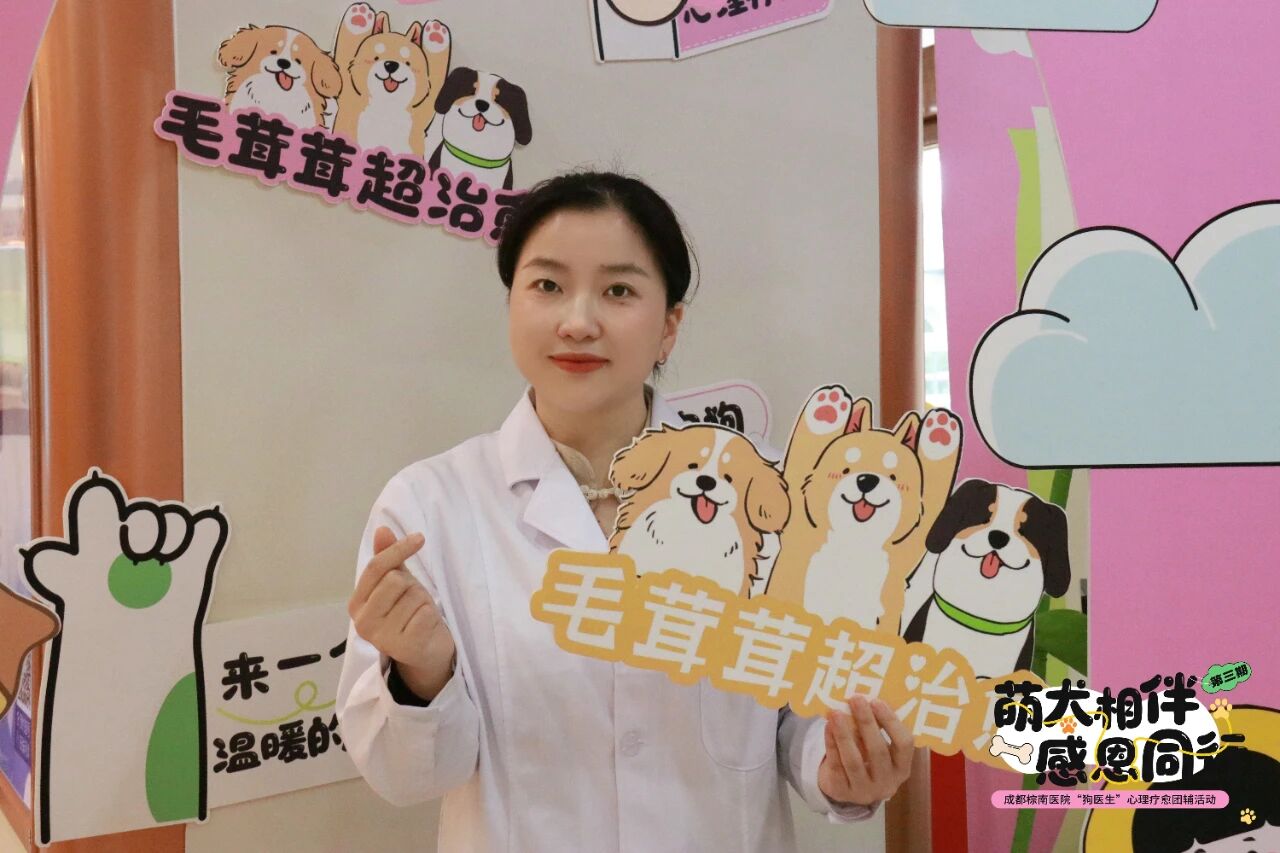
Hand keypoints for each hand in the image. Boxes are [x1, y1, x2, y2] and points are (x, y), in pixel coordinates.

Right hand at [349, 526, 454, 700]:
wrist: (426, 653)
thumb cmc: (410, 614)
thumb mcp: (398, 583)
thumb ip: (388, 558)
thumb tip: (382, 529)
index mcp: (357, 604)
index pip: (376, 567)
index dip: (398, 549)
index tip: (420, 538)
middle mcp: (362, 622)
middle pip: (395, 580)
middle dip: (411, 585)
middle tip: (413, 601)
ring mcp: (381, 638)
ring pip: (413, 596)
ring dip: (423, 602)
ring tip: (419, 616)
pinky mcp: (404, 647)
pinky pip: (425, 613)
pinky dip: (431, 616)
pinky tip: (425, 627)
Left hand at [818, 695, 913, 806]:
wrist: (845, 787)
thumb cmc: (866, 758)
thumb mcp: (877, 747)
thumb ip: (875, 727)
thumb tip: (864, 699)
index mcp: (902, 768)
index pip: (904, 745)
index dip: (891, 722)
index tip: (877, 701)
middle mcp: (887, 783)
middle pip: (878, 752)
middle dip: (866, 723)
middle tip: (856, 699)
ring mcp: (864, 791)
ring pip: (854, 761)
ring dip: (844, 734)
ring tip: (836, 713)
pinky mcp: (841, 791)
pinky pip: (836, 764)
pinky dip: (831, 743)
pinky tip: (827, 726)